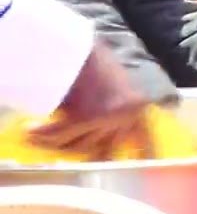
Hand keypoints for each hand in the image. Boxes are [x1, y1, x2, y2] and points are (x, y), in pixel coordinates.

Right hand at [27, 41, 155, 159]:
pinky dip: (43, 133)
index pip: (145, 137)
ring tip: (39, 134)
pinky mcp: (86, 119)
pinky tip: (30, 130)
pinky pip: (61, 135)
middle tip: (76, 152)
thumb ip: (116, 110)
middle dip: (90, 153)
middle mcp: (126, 116)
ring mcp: (107, 119)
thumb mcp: (116, 86)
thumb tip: (103, 138)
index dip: (145, 153)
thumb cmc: (97, 61)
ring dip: (58, 142)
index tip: (149, 167)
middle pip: (104, 149)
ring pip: (79, 145)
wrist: (82, 46)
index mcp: (137, 106)